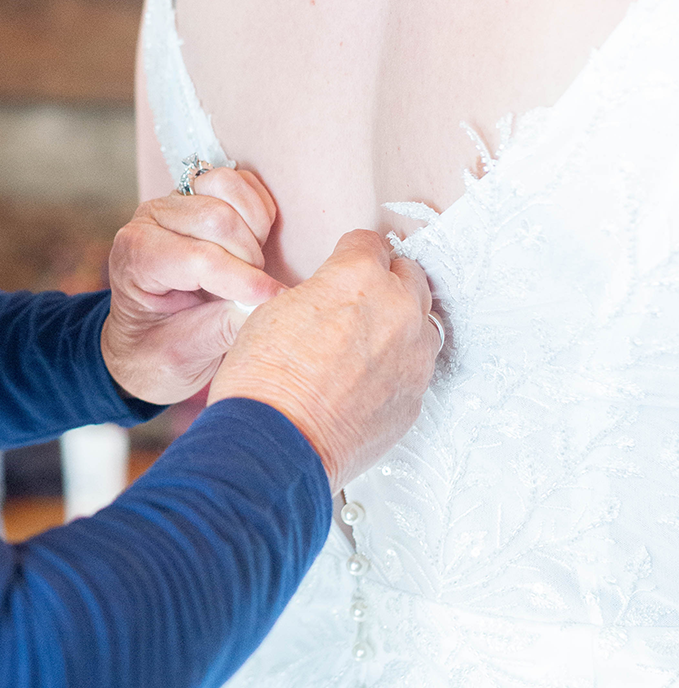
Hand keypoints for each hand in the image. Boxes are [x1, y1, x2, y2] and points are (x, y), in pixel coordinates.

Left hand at [101, 168, 282, 405]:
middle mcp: (150, 220)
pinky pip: (242, 183)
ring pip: (229, 188)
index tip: (271, 301)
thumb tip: (269, 304)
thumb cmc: (159, 352)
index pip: (198, 258)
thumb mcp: (186, 356)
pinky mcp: (201, 194)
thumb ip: (227, 328)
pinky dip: (258, 212)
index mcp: (135, 258)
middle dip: (248, 259)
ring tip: (249, 268)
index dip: (242, 280)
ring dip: (254, 230)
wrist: (148, 341)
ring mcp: (175, 202)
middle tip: (252, 294)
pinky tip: (252, 246)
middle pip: (218, 218)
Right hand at [208, 229, 437, 492]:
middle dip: (385, 282)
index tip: (346, 261)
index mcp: (359, 277)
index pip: (370, 242)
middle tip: (358, 299)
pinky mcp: (416, 397)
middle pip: (408, 275)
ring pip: (423, 321)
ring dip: (401, 323)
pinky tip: (367, 378)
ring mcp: (414, 356)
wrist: (275, 445)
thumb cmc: (264, 381)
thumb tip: (328, 298)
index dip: (352, 252)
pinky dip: (398, 366)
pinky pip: (416, 367)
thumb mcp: (275, 310)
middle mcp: (398, 310)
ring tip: (368, 340)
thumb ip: (318, 294)